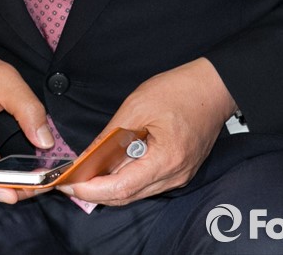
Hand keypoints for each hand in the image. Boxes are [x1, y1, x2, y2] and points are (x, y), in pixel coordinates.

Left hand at [59, 58, 234, 205]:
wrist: (213, 87)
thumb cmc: (179, 90)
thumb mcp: (137, 105)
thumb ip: (111, 135)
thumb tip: (87, 156)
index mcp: (166, 159)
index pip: (122, 187)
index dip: (92, 189)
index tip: (69, 184)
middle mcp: (175, 176)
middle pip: (128, 195)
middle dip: (96, 192)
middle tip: (70, 181)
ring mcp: (180, 176)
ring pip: (137, 192)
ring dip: (110, 187)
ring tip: (86, 174)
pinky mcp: (180, 171)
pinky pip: (148, 183)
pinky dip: (127, 179)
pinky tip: (112, 167)